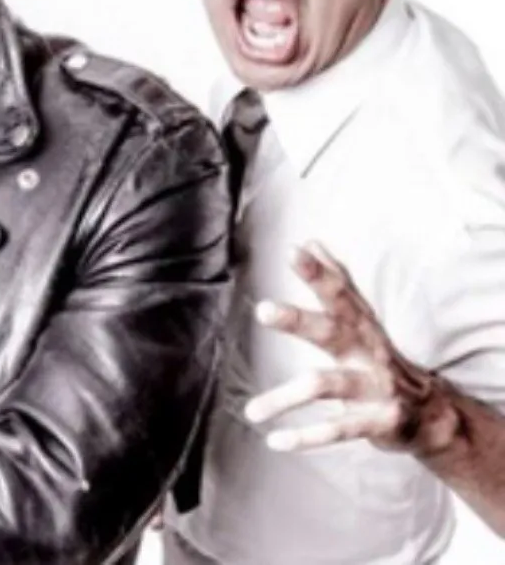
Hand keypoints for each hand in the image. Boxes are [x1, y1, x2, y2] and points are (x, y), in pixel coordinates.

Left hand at [244, 242, 459, 456]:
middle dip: (298, 320)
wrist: (431, 415)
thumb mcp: (361, 320)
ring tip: (251, 411)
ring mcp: (375, 387)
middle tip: (262, 309)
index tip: (294, 251)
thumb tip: (311, 241)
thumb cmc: (379, 358)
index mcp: (360, 326)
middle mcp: (368, 352)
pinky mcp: (379, 421)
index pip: (340, 293)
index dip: (319, 272)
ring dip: (285, 398)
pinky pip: (339, 429)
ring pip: (326, 386)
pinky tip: (276, 440)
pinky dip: (307, 437)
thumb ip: (337, 282)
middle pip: (331, 331)